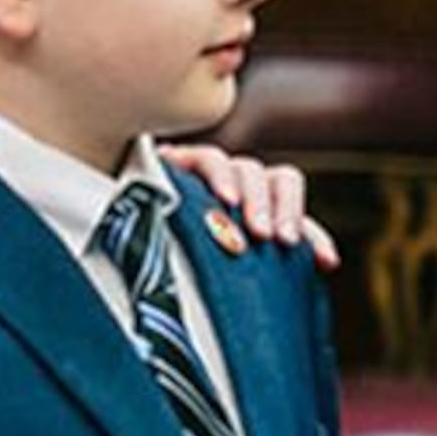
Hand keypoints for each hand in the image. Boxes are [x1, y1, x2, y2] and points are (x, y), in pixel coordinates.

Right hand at [160, 143, 338, 268]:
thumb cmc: (172, 275)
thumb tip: (323, 265)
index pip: (293, 208)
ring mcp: (207, 174)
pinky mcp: (175, 163)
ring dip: (255, 198)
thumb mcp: (224, 277)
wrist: (110, 252)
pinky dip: (219, 177)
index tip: (326, 263)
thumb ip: (262, 270)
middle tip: (280, 242)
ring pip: (247, 169)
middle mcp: (235, 186)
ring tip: (251, 231)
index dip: (315, 232)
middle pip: (279, 179)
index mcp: (254, 208)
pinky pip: (206, 158)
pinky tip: (222, 200)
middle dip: (287, 211)